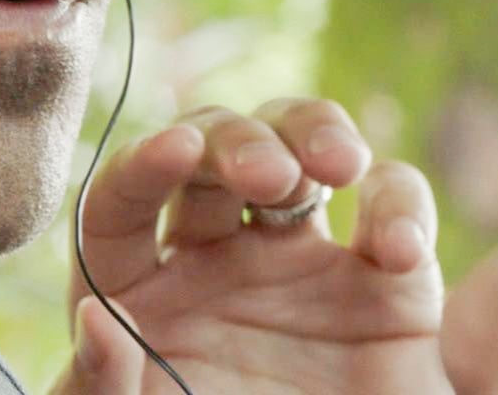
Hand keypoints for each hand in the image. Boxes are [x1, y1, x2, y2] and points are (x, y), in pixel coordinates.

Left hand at [53, 98, 450, 393]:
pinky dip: (402, 204)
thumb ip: (99, 386)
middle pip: (214, 146)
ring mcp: (303, 260)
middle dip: (239, 140)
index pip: (123, 200)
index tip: (175, 151)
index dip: (143, 164)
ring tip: (337, 166)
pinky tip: (398, 251)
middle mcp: (219, 259)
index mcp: (145, 292)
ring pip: (299, 138)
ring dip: (314, 128)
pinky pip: (394, 199)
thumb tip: (96, 316)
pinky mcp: (387, 277)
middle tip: (268, 177)